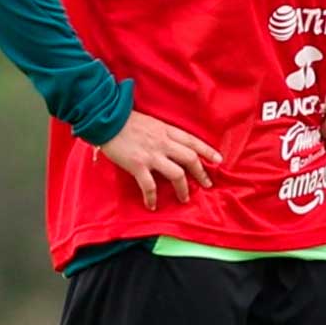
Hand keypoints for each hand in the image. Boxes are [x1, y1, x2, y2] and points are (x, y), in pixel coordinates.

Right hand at [97, 111, 221, 210]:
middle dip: (201, 173)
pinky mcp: (137, 165)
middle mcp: (163, 142)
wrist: (106, 118)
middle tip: (207, 184)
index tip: (219, 160)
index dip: (207, 151)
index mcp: (166, 130)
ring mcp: (151, 154)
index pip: (192, 141)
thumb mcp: (150, 123)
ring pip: (177, 174)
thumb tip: (169, 144)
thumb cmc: (126, 120)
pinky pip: (150, 185)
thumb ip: (161, 133)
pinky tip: (152, 205)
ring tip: (185, 198)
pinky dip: (152, 197)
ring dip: (183, 189)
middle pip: (190, 158)